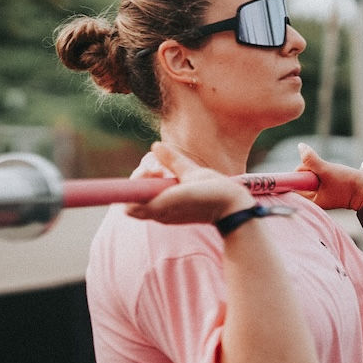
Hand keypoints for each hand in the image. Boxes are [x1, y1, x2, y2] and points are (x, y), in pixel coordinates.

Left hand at [126, 142, 253, 224]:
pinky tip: (172, 184)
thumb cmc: (216, 192)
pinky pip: (153, 206)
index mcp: (164, 205)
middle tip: (159, 170)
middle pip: (133, 203)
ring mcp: (165, 218)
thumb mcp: (193, 173)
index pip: (130, 204)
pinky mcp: (172, 218)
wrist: (232, 211)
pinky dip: (156, 194)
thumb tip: (155, 145)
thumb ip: (172, 160)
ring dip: (149, 188)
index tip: (153, 171)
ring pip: (142, 204)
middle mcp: (161, 215)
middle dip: (141, 183)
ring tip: (167, 175)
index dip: (136, 184)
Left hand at [295, 143, 362, 210]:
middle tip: (324, 170)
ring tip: (334, 172)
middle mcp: (316, 197)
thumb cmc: (349, 184)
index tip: (307, 167)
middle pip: (303, 177)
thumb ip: (310, 160)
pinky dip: (327, 168)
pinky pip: (322, 172)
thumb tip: (300, 147)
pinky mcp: (331, 185)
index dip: (299, 172)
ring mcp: (324, 191)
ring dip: (320, 167)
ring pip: (313, 172)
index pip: (295, 185)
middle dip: (311, 168)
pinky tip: (337, 172)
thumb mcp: (327, 170)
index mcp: (312, 200)